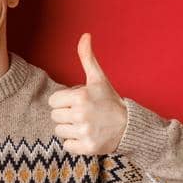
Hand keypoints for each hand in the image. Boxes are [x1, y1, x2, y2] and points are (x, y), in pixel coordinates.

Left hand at [47, 33, 127, 154]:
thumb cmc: (109, 101)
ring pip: (59, 132)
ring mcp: (84, 132)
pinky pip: (66, 146)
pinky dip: (74, 143)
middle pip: (54, 116)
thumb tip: (85, 35)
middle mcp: (81, 114)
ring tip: (85, 124)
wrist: (129, 126)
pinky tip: (87, 136)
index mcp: (80, 96)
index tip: (78, 103)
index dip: (64, 102)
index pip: (53, 101)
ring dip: (69, 129)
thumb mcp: (98, 79)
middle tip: (83, 114)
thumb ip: (87, 58)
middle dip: (66, 115)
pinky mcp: (87, 147)